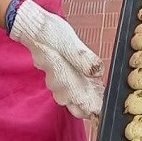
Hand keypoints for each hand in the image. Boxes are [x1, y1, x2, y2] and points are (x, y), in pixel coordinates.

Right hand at [9, 0, 103, 118]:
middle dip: (93, 108)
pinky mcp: (61, 75)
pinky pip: (73, 89)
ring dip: (89, 100)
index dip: (95, 110)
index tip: (106, 113)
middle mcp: (59, 86)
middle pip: (78, 106)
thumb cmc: (50, 34)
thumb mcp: (68, 42)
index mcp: (63, 80)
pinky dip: (84, 90)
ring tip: (104, 98)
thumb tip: (97, 72)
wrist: (33, 28)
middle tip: (108, 106)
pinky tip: (95, 86)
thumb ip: (82, 58)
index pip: (81, 104)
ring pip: (75, 99)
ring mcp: (59, 82)